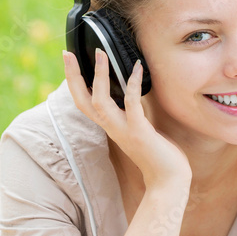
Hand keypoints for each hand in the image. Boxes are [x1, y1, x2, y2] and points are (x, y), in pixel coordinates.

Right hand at [63, 49, 191, 186]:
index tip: (69, 61)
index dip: (73, 83)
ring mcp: (124, 130)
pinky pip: (131, 104)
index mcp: (110, 127)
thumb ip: (131, 113)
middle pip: (82, 101)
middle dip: (73, 77)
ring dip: (99, 76)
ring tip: (101, 54)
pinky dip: (132, 84)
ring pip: (100, 101)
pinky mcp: (140, 131)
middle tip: (67, 54)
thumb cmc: (159, 155)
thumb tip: (131, 91)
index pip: (83, 103)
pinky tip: (137, 68)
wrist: (169, 181)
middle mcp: (112, 128)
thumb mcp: (139, 128)